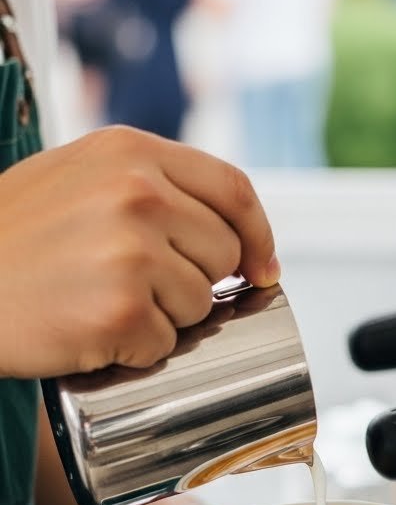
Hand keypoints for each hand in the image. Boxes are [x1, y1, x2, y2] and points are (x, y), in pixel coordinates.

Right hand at [0, 125, 278, 378]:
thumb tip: (225, 225)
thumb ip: (144, 184)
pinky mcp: (121, 310)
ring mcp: (132, 252)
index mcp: (131, 152)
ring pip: (199, 304)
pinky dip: (133, 352)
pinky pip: (163, 345)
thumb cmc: (6, 238)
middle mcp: (139, 193)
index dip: (257, 234)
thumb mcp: (74, 178)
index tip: (262, 267)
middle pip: (222, 253)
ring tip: (99, 304)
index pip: (233, 189)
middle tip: (136, 289)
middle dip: (195, 281)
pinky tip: (89, 332)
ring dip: (162, 318)